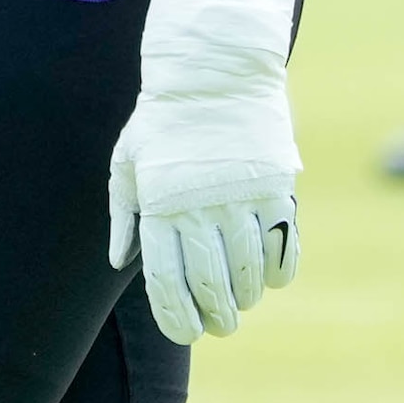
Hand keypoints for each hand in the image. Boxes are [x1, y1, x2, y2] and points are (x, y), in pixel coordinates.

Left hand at [107, 0, 312, 346]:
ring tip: (242, 303)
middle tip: (221, 328)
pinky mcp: (276, 188)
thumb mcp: (127, 160)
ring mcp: (241, 199)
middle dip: (216, 318)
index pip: (167, 283)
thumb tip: (121, 262)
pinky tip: (270, 278)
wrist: (214, 68)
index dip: (178, 319)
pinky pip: (283, 246)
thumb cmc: (163, 117)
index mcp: (159, 206)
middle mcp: (199, 208)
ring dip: (246, 298)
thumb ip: (122, 214)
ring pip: (248, 273)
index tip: (187, 334)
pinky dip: (278, 272)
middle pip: (211, 287)